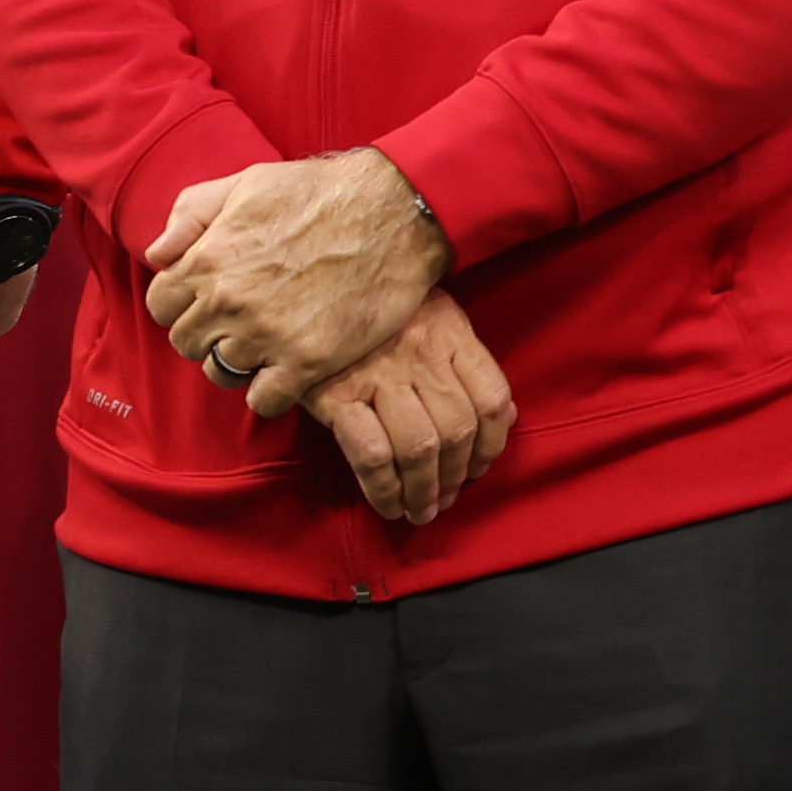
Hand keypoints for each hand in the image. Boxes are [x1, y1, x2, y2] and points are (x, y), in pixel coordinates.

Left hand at [143, 148, 447, 422]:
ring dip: (236, 363)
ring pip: (220, 374)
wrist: (394, 212)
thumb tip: (158, 254)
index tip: (204, 301)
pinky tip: (285, 372)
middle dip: (206, 333)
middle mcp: (228, 302)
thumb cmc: (317, 192)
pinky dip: (269, 392)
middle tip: (235, 323)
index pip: (161, 305)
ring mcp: (267, 335)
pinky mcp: (308, 360)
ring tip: (260, 346)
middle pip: (187, 342)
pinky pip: (264, 400)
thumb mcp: (243, 184)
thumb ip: (190, 215)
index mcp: (207, 260)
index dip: (181, 304)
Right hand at [307, 292, 515, 526]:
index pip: (492, 399)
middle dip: (455, 478)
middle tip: (444, 501)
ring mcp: (378, 374)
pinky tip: (387, 504)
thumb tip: (497, 413)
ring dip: (424, 490)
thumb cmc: (359, 303)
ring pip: (420, 448)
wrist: (294, 279)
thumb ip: (455, 354)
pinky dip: (384, 488)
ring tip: (417, 511)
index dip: (493, 446)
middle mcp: (421, 353)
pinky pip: (372, 454)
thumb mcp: (420, 309)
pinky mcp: (335, 394)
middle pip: (457, 431)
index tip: (477, 470)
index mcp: (448, 331)